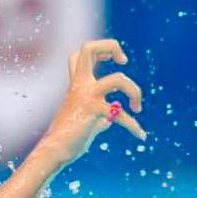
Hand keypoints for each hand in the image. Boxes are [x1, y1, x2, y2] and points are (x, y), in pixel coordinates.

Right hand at [36, 39, 145, 166]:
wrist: (55, 152)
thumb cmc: (68, 140)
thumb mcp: (86, 123)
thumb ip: (99, 117)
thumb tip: (110, 120)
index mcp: (78, 85)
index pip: (82, 54)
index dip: (101, 49)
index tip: (115, 60)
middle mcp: (81, 86)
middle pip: (88, 48)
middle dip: (111, 46)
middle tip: (123, 62)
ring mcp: (86, 97)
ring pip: (118, 79)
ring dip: (135, 91)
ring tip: (138, 107)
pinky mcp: (93, 112)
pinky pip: (121, 115)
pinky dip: (134, 126)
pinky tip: (141, 135)